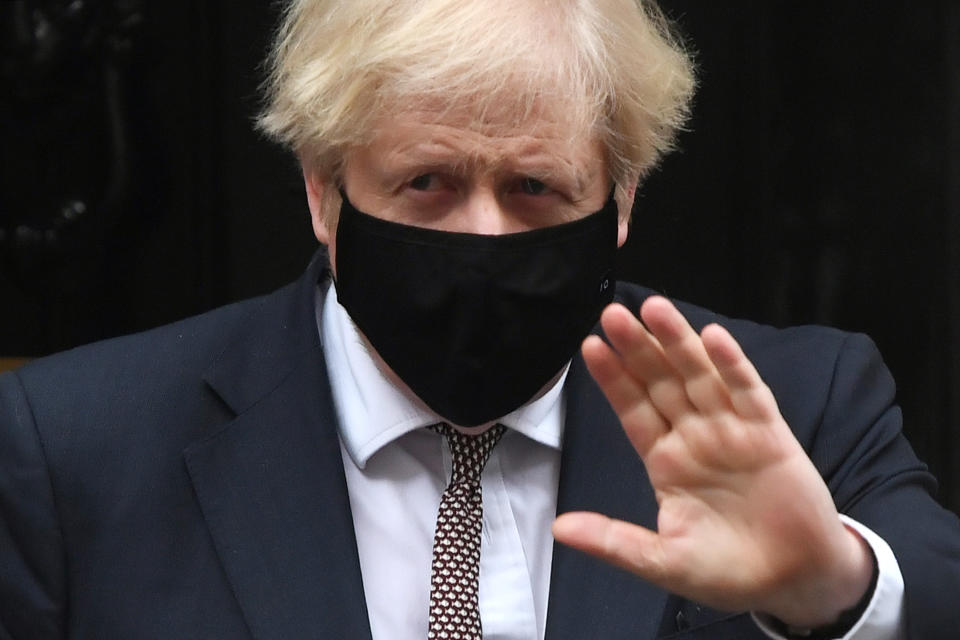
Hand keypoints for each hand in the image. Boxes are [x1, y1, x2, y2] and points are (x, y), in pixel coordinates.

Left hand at [552, 297, 873, 627]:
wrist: (795, 583)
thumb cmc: (726, 571)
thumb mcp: (662, 561)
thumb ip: (614, 541)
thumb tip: (558, 528)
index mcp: (665, 461)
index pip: (632, 410)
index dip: (613, 379)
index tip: (590, 345)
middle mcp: (694, 437)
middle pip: (661, 382)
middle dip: (638, 348)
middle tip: (612, 313)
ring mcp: (732, 431)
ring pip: (700, 377)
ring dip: (679, 342)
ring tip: (654, 308)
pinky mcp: (770, 435)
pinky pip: (749, 393)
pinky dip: (733, 366)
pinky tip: (714, 339)